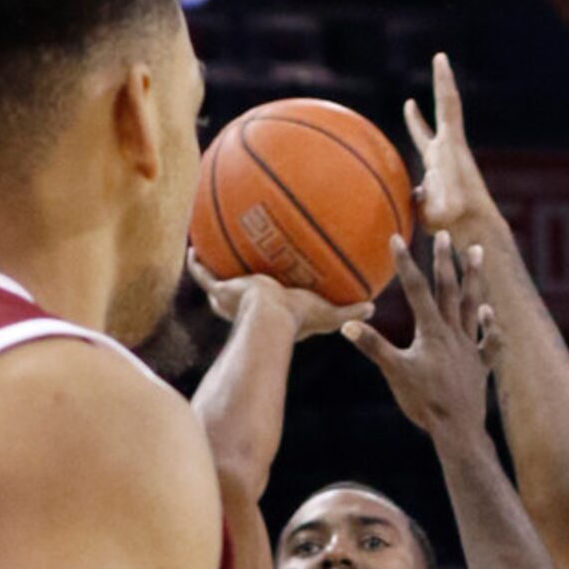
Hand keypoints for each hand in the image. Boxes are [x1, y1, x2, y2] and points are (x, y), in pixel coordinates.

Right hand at [187, 250, 372, 340]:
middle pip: (235, 297)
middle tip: (235, 271)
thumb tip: (374, 308)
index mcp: (268, 314)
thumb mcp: (328, 314)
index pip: (264, 306)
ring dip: (213, 272)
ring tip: (208, 254)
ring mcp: (229, 299)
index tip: (266, 291)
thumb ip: (349, 312)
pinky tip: (194, 247)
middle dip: (233, 286)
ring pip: (217, 283)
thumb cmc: (298, 321)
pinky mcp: (220, 290)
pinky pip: (204, 275)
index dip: (263, 300)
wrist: (271, 319)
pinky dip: (197, 264)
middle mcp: (245, 308)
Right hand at [342, 232, 493, 436]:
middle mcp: (454, 332)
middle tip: (444, 234)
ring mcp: (470, 347)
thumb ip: (373, 346)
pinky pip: (490, 340)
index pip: (416, 290)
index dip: (405, 263)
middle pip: (449, 289)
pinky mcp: (480, 365)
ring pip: (472, 305)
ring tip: (477, 252)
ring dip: (474, 278)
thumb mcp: (395, 372)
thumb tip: (347, 326)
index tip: (396, 238)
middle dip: (445, 260)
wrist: (457, 428)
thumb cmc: (423, 402)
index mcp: (432, 331)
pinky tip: (487, 310)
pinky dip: (490, 324)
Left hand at [406, 52, 495, 236]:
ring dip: (444, 81)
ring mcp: (452, 143)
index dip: (416, 122)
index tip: (410, 105)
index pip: (424, 136)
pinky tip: (441, 62)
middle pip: (441, 113)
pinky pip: (449, 105)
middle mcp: (445, 148)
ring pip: (448, 104)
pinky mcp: (455, 140)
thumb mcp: (422, 211)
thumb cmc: (445, 225)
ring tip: (439, 57)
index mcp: (436, 163)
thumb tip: (414, 192)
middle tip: (438, 66)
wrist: (462, 222)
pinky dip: (445, 83)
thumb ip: (416, 199)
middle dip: (440, 88)